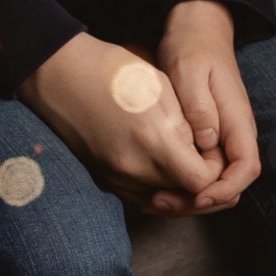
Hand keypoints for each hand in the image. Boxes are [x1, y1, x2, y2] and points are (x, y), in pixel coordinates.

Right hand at [16, 31, 220, 206]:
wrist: (60, 75)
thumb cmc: (111, 71)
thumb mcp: (160, 86)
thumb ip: (185, 124)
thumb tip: (202, 153)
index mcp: (152, 141)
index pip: (200, 182)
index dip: (215, 170)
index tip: (214, 152)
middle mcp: (133, 169)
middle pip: (183, 199)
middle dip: (202, 186)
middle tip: (211, 164)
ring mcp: (115, 178)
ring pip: (161, 204)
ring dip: (181, 193)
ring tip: (192, 169)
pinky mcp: (103, 180)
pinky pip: (140, 198)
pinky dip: (159, 192)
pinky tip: (167, 173)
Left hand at [147, 0, 261, 215]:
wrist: (197, 30)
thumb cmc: (193, 47)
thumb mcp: (190, 73)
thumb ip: (200, 108)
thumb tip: (207, 144)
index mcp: (238, 119)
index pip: (246, 169)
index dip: (225, 189)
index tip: (196, 195)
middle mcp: (235, 133)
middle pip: (231, 183)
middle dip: (201, 201)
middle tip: (160, 202)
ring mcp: (222, 135)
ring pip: (215, 180)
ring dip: (188, 195)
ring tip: (152, 197)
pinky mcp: (207, 136)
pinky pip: (201, 168)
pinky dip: (182, 181)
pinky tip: (155, 182)